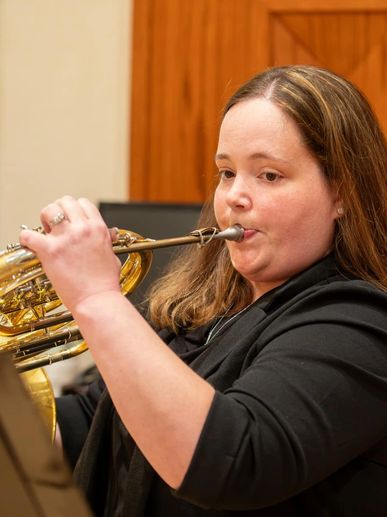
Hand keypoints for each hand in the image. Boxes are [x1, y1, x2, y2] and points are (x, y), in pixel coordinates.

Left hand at [19, 196, 120, 314]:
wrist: (97, 300)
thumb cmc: (105, 284)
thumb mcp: (111, 256)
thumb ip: (106, 242)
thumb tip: (107, 237)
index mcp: (99, 228)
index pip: (83, 203)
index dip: (74, 210)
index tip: (70, 220)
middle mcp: (83, 229)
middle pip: (65, 201)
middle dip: (58, 210)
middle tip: (56, 226)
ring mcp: (66, 239)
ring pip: (49, 210)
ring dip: (44, 219)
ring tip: (46, 233)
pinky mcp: (50, 251)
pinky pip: (29, 235)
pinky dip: (26, 238)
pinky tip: (30, 244)